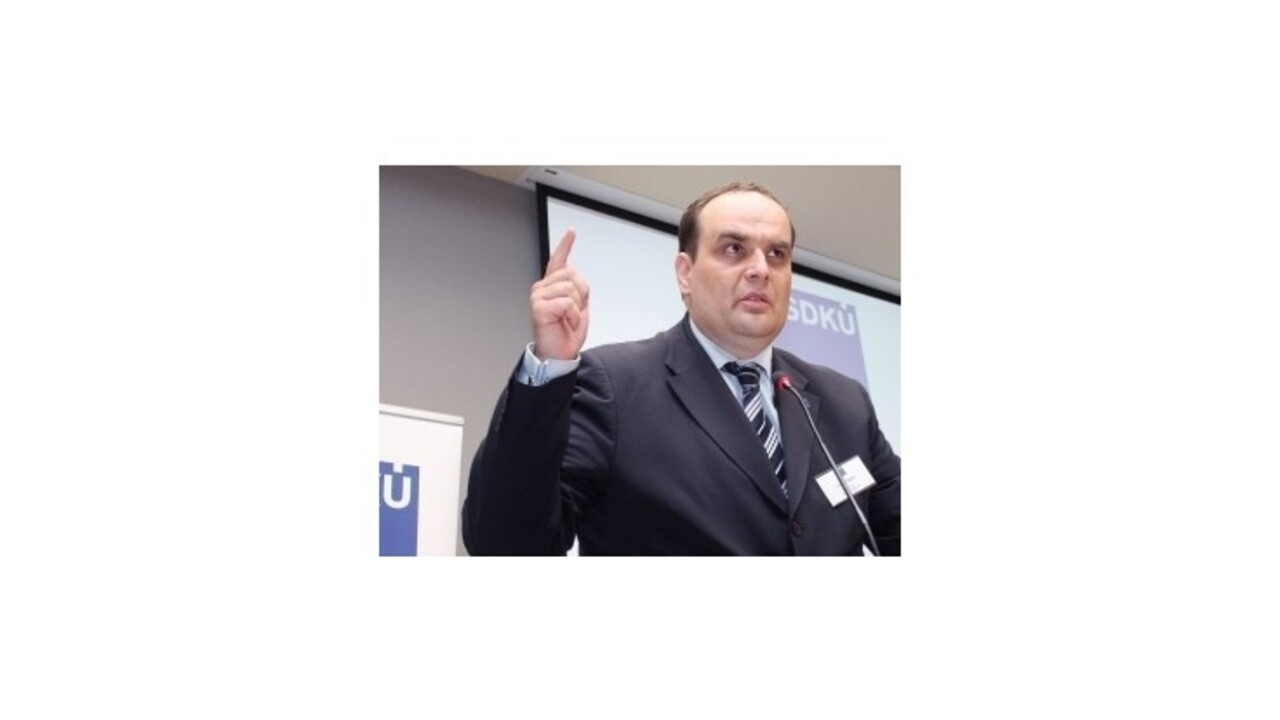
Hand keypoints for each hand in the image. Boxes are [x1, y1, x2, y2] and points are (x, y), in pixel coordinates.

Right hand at [531, 228, 589, 360]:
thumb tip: (577, 278)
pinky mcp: (538, 307)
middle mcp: (542, 288)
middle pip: (573, 275)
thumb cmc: (566, 333)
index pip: (558, 261)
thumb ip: (577, 290)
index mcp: (552, 287)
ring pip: (571, 289)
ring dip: (577, 308)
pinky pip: (566, 303)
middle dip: (581, 295)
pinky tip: (564, 322)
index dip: (565, 245)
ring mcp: (538, 297)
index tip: (571, 232)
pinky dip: (572, 315)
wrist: (559, 353)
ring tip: (568, 319)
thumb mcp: (579, 307)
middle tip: (573, 313)